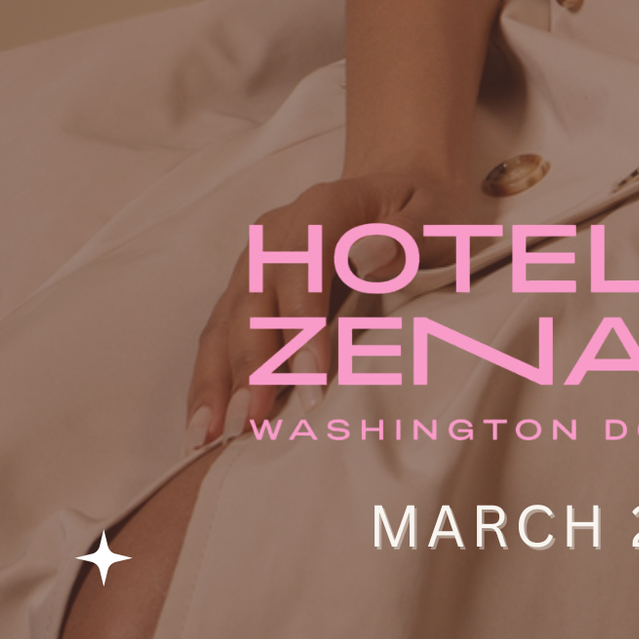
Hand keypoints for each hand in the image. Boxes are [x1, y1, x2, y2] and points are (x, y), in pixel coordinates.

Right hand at [184, 168, 471, 449]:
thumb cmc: (424, 216)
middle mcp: (278, 232)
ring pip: (225, 321)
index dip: (302, 323)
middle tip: (253, 422)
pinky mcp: (245, 291)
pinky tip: (203, 427)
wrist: (398, 201)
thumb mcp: (435, 216)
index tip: (312, 380)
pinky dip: (208, 381)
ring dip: (216, 380)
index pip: (303, 264)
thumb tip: (368, 258)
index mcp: (325, 207)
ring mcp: (255, 262)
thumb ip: (409, 236)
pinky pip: (218, 336)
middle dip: (252, 363)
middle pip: (254, 298)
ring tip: (210, 437)